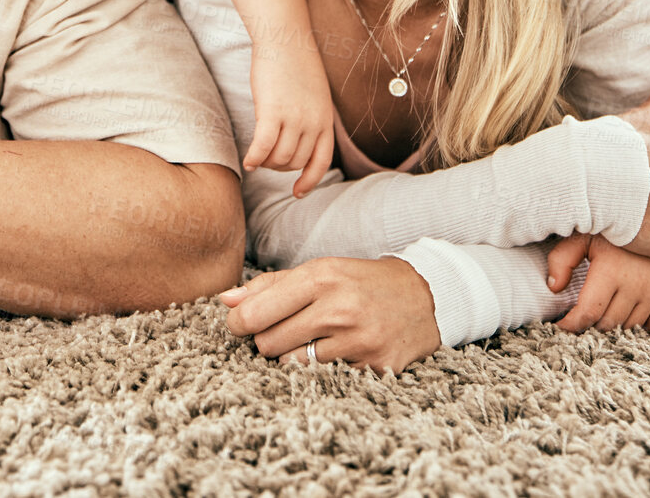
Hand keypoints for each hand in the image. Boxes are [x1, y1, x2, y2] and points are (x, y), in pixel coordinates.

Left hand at [217, 256, 441, 373]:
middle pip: (268, 343)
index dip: (240, 322)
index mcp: (321, 278)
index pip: (255, 313)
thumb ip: (271, 286)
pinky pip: (324, 378)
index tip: (243, 323)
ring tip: (310, 340)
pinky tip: (336, 352)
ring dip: (292, 357)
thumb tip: (226, 300)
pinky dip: (322, 369)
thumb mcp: (320, 271)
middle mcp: (339, 308)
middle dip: (267, 340)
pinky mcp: (373, 366)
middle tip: (284, 331)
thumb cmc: (360, 282)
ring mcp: (358, 340)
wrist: (423, 296)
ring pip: (292, 365)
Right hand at [244, 44, 335, 196]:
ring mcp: (294, 118)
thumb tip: (300, 141)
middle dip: (279, 167)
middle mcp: (313, 123)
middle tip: (267, 160)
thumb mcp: (315, 95)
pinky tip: (247, 162)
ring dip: (266, 163)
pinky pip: (263, 147)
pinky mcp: (272, 111)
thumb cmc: (296, 64)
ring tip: (257, 157)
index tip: (298, 192)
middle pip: (295, 162)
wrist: (285, 39)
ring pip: (279, 158)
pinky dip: (254, 158)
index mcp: (325, 120)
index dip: (309, 180)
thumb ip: (312, 119)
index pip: (321, 162)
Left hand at [547, 233, 649, 333]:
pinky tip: (630, 312)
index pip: (589, 312)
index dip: (573, 324)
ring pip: (629, 327)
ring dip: (614, 324)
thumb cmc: (612, 232)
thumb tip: (554, 288)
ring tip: (604, 309)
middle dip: (591, 322)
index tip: (563, 324)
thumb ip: (562, 260)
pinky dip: (642, 326)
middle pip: (607, 323)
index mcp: (610, 271)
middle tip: (583, 312)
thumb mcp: (582, 238)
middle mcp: (634, 285)